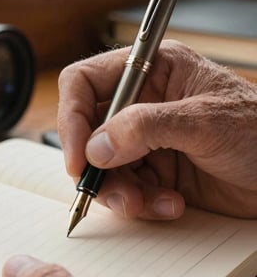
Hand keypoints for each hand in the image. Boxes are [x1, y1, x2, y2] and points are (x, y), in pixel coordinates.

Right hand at [58, 40, 256, 219]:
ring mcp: (146, 140)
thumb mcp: (204, 122)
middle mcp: (142, 104)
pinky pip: (127, 190)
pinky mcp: (154, 171)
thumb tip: (95, 147)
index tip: (79, 158)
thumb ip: (146, 127)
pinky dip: (142, 204)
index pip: (85, 82)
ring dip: (120, 192)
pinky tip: (171, 205)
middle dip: (97, 167)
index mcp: (152, 71)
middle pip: (88, 131)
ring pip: (104, 167)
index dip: (72, 118)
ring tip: (148, 203)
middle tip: (115, 193)